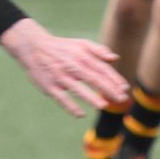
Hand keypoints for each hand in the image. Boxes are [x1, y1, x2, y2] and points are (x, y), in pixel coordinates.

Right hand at [0, 18, 127, 116]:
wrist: (35, 48)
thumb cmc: (62, 48)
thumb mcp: (80, 44)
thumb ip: (98, 50)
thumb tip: (115, 58)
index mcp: (81, 56)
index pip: (101, 68)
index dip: (114, 78)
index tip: (125, 87)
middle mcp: (71, 66)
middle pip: (92, 78)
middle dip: (108, 89)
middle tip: (121, 99)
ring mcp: (60, 77)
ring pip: (77, 89)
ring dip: (90, 97)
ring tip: (103, 106)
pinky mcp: (50, 87)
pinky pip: (61, 98)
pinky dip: (71, 106)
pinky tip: (81, 114)